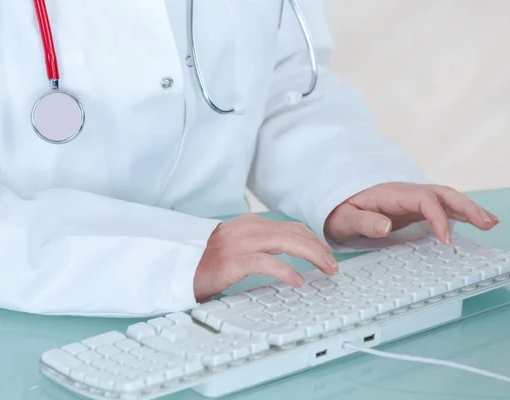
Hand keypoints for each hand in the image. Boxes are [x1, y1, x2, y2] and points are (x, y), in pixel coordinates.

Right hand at [193, 214, 337, 301]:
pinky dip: (287, 271)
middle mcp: (246, 229)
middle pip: (294, 232)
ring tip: (326, 269)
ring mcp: (239, 243)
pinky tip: (299, 281)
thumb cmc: (206, 262)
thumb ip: (259, 244)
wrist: (176, 268)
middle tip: (333, 264)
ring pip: (287, 243)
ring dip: (312, 256)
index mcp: (249, 224)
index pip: (291, 226)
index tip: (326, 253)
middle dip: (319, 248)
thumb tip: (287, 252)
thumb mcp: (236, 246)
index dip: (313, 239)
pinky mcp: (233, 261)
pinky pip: (268, 263)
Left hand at [325, 182, 498, 243]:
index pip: (424, 200)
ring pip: (444, 198)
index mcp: (391, 194)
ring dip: (468, 209)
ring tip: (491, 223)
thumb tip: (386, 224)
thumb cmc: (339, 212)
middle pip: (441, 193)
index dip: (438, 218)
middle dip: (466, 206)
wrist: (334, 206)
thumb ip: (364, 222)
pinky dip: (458, 213)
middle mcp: (405, 193)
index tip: (446, 240)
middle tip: (487, 223)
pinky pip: (439, 207)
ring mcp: (410, 200)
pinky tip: (474, 222)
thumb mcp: (345, 219)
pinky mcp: (412, 209)